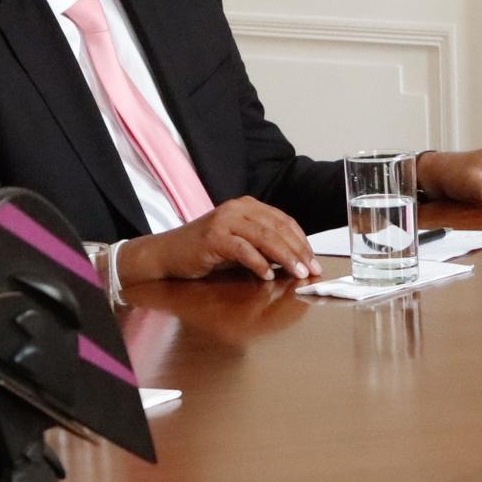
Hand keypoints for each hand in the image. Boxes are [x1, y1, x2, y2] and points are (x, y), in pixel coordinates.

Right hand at [122, 195, 309, 283]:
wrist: (168, 253)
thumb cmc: (205, 250)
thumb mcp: (240, 243)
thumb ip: (264, 246)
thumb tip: (295, 260)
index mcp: (247, 206)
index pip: (283, 221)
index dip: (302, 241)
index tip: (314, 260)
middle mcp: (237, 208)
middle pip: (278, 228)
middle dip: (298, 250)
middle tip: (311, 270)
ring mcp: (224, 221)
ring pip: (264, 237)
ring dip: (285, 257)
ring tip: (297, 273)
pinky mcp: (213, 237)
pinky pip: (243, 249)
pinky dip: (258, 263)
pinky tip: (268, 276)